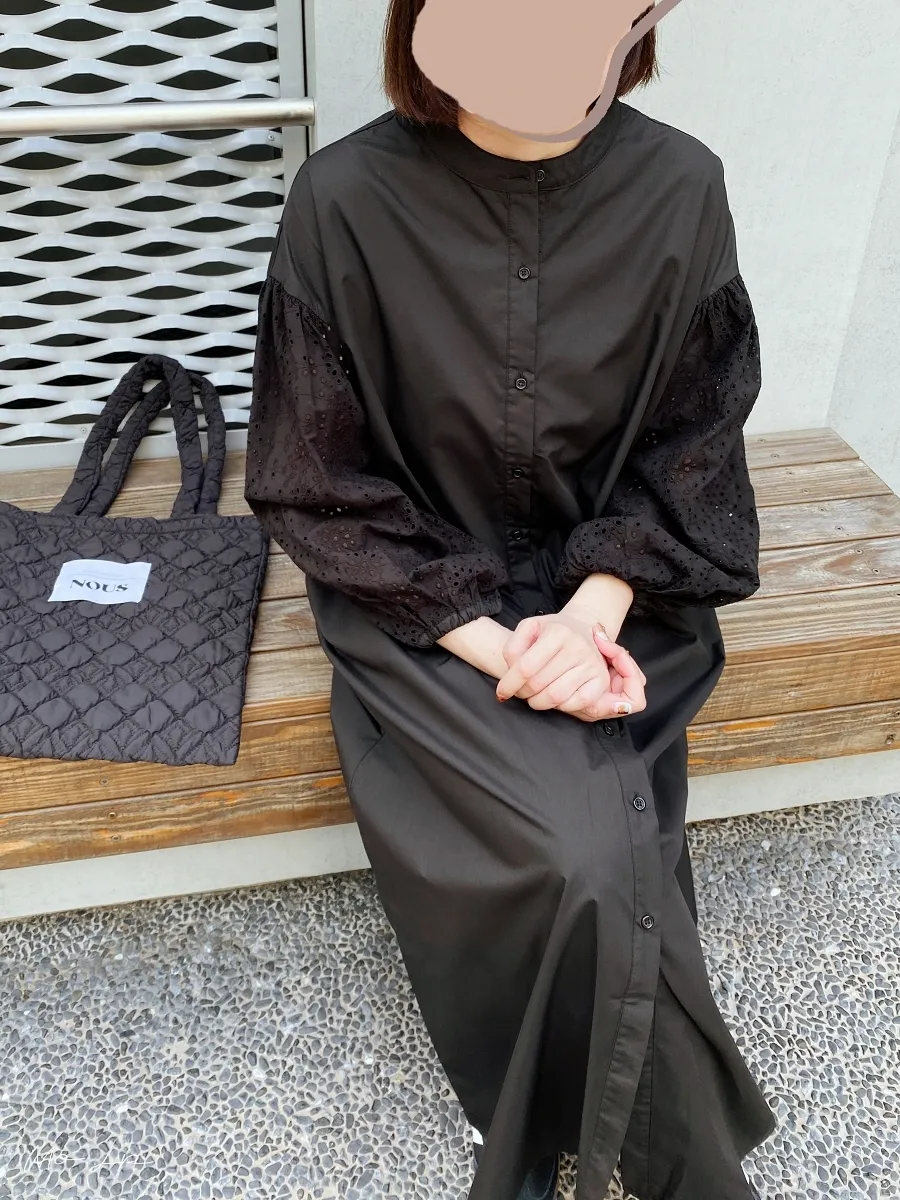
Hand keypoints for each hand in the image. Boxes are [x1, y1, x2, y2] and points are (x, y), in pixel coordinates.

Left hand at [495, 612, 646, 721]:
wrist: (584, 629)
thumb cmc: (553, 632)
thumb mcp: (530, 628)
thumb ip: (513, 646)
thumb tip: (511, 672)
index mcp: (557, 632)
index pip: (526, 667)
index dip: (509, 684)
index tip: (501, 693)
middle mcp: (578, 647)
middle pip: (539, 684)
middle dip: (523, 693)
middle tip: (520, 692)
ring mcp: (592, 664)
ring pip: (556, 697)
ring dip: (538, 702)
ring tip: (534, 696)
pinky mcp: (601, 680)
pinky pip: (577, 703)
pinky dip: (561, 706)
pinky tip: (554, 698)